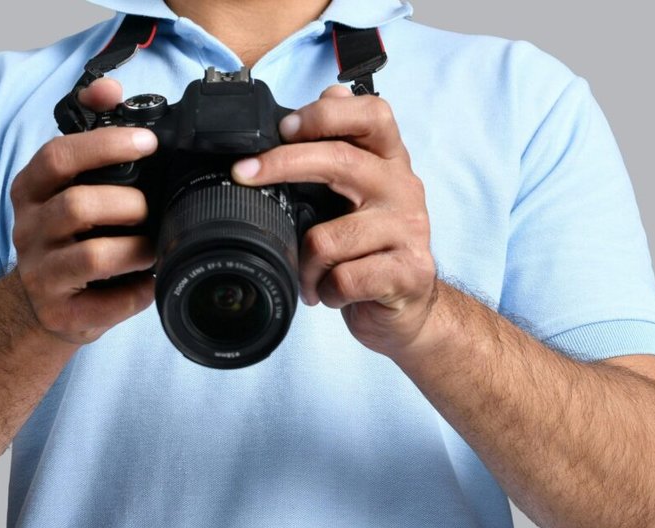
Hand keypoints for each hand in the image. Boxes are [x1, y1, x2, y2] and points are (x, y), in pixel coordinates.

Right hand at [9, 78, 159, 344]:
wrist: (45, 305)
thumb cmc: (70, 236)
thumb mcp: (70, 185)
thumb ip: (89, 138)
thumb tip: (109, 88)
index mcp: (31, 190)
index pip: (58, 157)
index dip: (104, 145)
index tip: (147, 141)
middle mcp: (29, 229)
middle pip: (76, 206)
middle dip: (127, 204)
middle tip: (152, 207)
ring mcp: (41, 273)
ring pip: (91, 255)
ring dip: (136, 248)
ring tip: (156, 246)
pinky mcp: (60, 312)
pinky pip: (106, 302)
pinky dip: (137, 290)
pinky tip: (152, 281)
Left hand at [230, 85, 438, 358]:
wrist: (406, 308)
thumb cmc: (372, 249)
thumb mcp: (357, 193)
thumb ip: (344, 147)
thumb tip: (330, 92)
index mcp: (389, 161)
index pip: (373, 114)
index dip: (325, 114)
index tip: (284, 126)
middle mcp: (403, 187)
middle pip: (340, 160)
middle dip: (282, 164)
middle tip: (245, 173)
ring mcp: (410, 229)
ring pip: (328, 236)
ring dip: (305, 262)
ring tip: (308, 274)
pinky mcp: (408, 272)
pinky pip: (344, 278)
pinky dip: (325, 291)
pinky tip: (331, 293)